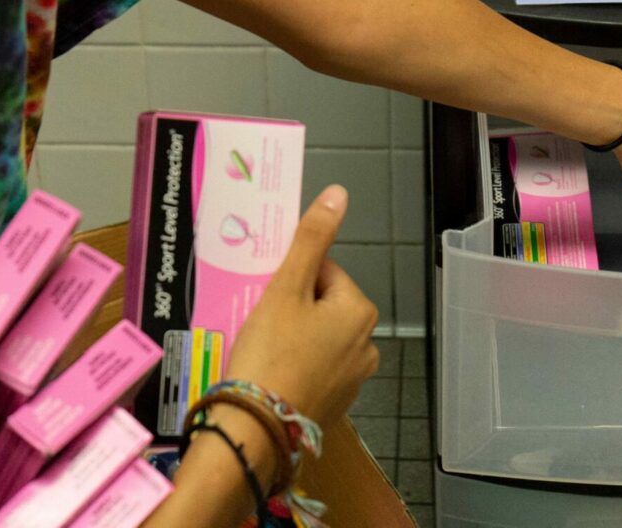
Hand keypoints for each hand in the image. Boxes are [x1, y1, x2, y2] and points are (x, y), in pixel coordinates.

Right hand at [225, 185, 380, 427]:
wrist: (255, 428)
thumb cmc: (270, 353)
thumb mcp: (286, 287)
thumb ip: (311, 238)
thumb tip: (338, 193)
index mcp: (359, 310)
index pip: (323, 271)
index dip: (291, 279)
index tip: (269, 297)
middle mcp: (367, 344)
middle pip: (322, 304)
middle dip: (292, 308)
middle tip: (263, 322)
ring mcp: (353, 378)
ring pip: (317, 337)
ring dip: (293, 336)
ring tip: (263, 348)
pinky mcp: (335, 403)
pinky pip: (314, 368)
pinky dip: (295, 365)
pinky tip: (272, 372)